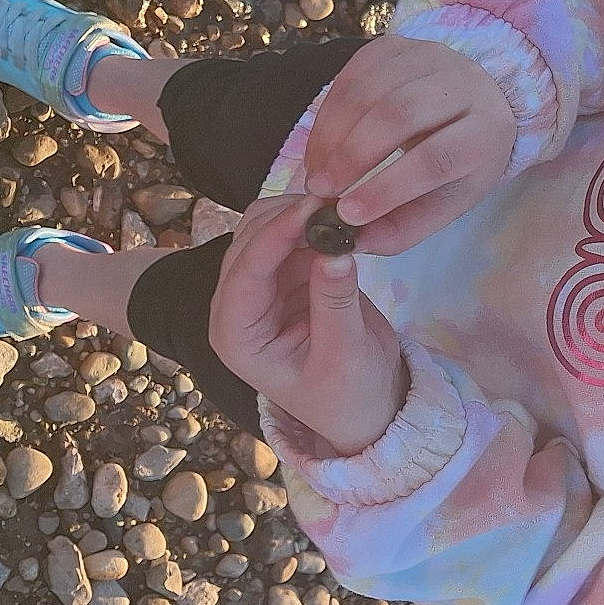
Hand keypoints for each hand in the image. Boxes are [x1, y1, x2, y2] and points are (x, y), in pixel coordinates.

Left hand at [210, 193, 407, 456]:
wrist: (367, 406)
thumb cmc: (349, 395)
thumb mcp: (344, 356)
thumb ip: (335, 304)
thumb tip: (336, 251)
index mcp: (236, 336)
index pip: (245, 273)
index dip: (274, 236)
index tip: (311, 209)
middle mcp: (238, 307)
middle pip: (248, 241)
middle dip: (287, 216)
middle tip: (334, 199)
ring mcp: (262, 287)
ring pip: (266, 228)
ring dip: (299, 212)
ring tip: (341, 205)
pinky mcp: (289, 275)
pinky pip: (293, 233)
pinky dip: (314, 220)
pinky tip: (342, 216)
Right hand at [303, 37, 517, 255]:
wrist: (480, 100)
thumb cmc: (462, 159)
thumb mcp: (447, 200)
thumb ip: (405, 225)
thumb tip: (354, 241)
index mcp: (486, 131)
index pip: (434, 158)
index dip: (388, 187)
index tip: (346, 213)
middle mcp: (463, 85)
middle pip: (398, 115)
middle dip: (352, 156)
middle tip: (321, 189)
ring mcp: (429, 56)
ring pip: (369, 91)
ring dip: (332, 135)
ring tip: (316, 171)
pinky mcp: (396, 44)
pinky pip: (351, 73)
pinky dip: (329, 112)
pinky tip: (322, 143)